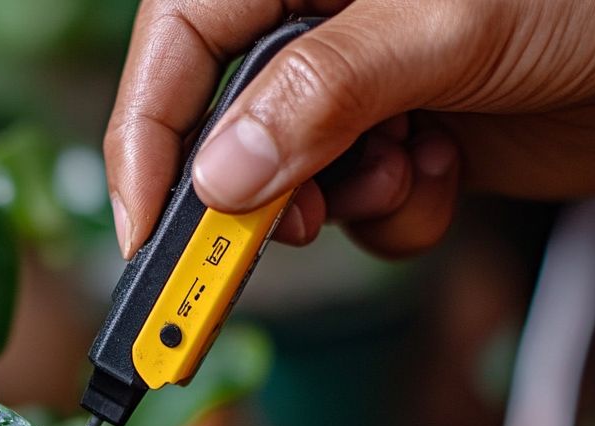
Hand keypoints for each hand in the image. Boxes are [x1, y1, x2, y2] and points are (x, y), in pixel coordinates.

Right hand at [105, 0, 594, 257]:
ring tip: (409, 169)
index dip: (148, 141)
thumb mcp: (445, 24)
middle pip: (222, 126)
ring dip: (341, 202)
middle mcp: (315, 22)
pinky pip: (354, 206)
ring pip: (286, 181)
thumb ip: (322, 93)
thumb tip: (223, 173)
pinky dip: (393, 214)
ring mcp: (354, 87)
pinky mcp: (394, 140)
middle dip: (254, 191)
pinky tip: (445, 171)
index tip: (148, 231)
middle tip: (282, 234)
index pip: (175, 49)